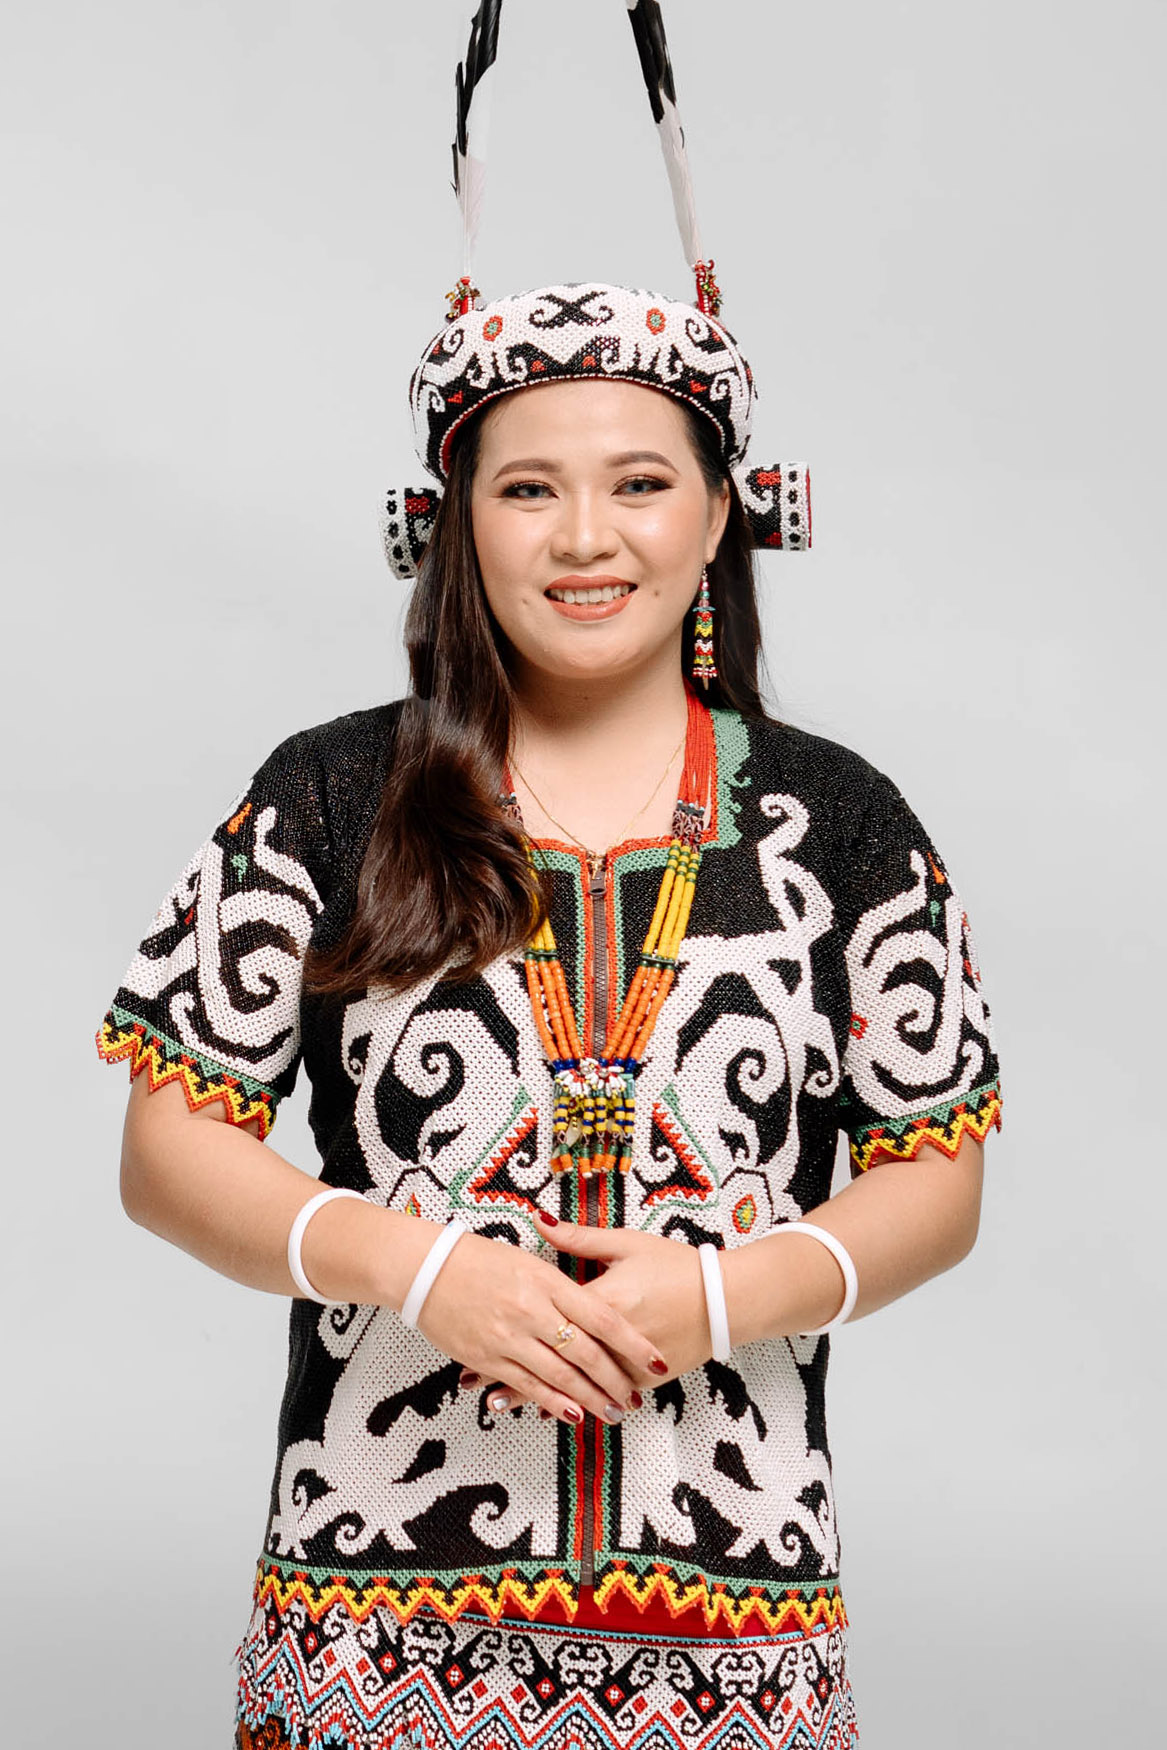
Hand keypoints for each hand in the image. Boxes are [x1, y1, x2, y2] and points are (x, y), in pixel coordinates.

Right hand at [417, 1223, 670, 1425]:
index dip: (633, 1344)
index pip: (602, 1318)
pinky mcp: (488, 1357)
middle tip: (635, 1397)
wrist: (426, 1269)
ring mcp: (510, 1337)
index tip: (656, 1362)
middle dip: (614, 1380)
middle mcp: (532, 1310)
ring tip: (612, 1412)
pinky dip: (552, 1402)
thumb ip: (564, 1271)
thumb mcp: (528, 1256)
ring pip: (560, 1375)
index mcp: (548, 1280)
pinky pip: (527, 1385)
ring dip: (590, 1399)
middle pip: (586, 1352)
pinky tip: (571, 1414)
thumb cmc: (478, 1257)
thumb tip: (598, 1284)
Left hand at [463, 1211, 712, 1416]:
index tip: (477, 1344)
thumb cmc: (675, 1266)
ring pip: (573, 1386)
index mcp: (604, 1301)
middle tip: (474, 1384)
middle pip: (553, 1362)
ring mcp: (629, 1364)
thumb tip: (540, 1217)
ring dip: (536, 1395)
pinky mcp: (644, 1379)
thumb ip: (580, 1237)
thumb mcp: (627, 1244)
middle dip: (511, 1374)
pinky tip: (549, 1410)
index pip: (547, 1324)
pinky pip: (600, 1394)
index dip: (511, 1336)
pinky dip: (574, 1402)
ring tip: (498, 1403)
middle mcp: (612, 1339)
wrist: (724, 1299)